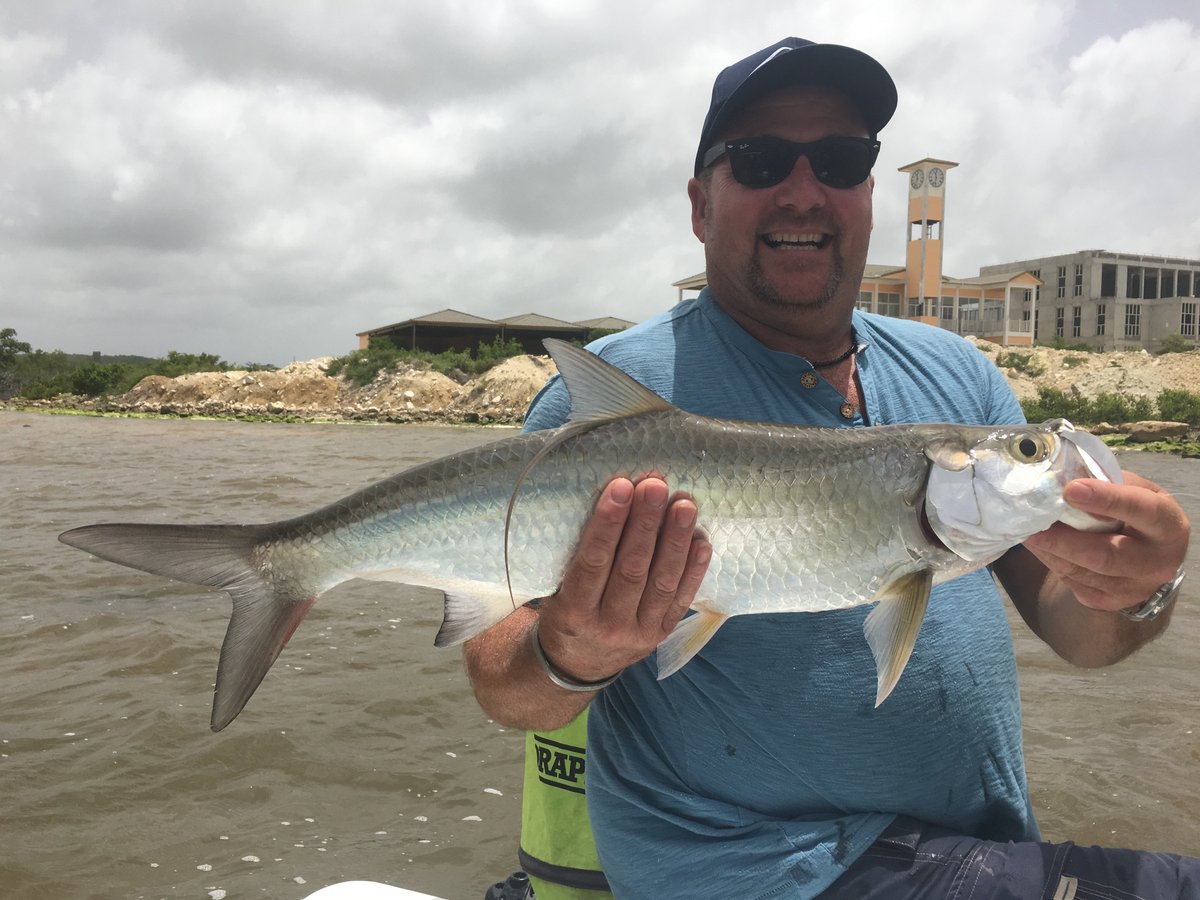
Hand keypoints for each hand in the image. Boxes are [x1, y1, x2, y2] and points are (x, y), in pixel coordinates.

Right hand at [536, 475, 711, 682]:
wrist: (576, 666)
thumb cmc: (563, 613)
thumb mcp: (555, 590)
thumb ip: (578, 555)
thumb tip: (612, 499)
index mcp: (574, 611)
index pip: (593, 562)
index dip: (608, 523)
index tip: (621, 487)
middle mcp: (608, 625)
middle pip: (632, 569)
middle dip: (645, 523)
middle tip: (654, 486)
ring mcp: (639, 633)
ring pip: (662, 582)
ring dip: (675, 540)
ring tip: (683, 504)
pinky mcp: (661, 634)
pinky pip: (681, 599)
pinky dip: (694, 569)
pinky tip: (701, 539)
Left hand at [1023, 471, 1189, 610]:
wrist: (1149, 558)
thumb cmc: (1136, 513)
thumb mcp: (1134, 490)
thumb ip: (1106, 483)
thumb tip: (1063, 477)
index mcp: (1168, 526)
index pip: (1141, 511)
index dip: (1106, 499)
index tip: (1071, 490)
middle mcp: (1156, 563)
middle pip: (1106, 556)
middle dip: (1064, 540)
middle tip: (1033, 524)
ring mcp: (1133, 588)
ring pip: (1082, 571)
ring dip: (1049, 550)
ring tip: (1026, 530)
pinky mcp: (1107, 601)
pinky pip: (1071, 581)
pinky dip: (1050, 560)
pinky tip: (1038, 544)